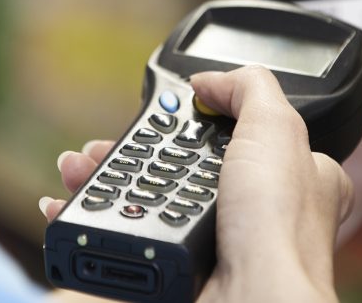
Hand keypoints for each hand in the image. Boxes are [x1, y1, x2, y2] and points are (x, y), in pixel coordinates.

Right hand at [42, 66, 352, 302]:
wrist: (251, 301)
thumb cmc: (279, 229)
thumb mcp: (278, 128)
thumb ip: (249, 87)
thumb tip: (209, 80)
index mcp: (290, 176)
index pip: (241, 134)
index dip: (201, 122)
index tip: (167, 115)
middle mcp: (252, 211)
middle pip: (180, 166)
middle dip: (131, 150)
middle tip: (102, 143)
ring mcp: (213, 243)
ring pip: (145, 200)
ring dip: (101, 181)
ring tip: (77, 169)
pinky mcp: (176, 269)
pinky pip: (124, 237)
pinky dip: (90, 222)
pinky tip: (71, 206)